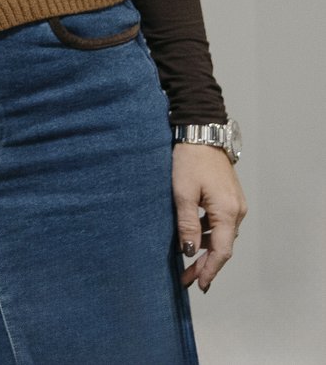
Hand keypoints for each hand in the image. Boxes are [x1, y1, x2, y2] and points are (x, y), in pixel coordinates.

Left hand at [173, 142, 244, 291]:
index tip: (200, 285)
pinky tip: (193, 240)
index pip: (221, 251)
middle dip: (205, 264)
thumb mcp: (182, 193)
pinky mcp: (229, 199)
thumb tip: (190, 251)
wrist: (202, 135)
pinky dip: (207, 235)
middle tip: (188, 279)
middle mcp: (237, 212)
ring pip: (221, 236)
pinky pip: (220, 224)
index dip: (210, 270)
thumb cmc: (189, 161)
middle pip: (222, 246)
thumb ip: (187, 223)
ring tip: (187, 264)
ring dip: (205, 250)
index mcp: (227, 213)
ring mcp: (235, 205)